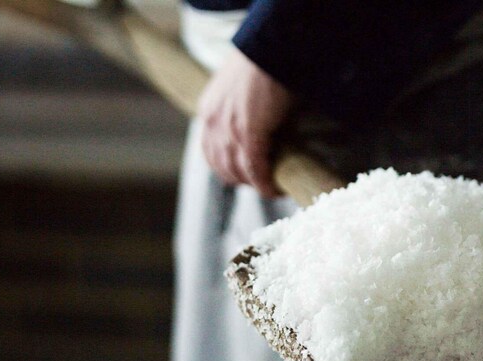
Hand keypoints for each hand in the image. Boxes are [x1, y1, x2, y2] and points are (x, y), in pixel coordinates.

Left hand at [198, 48, 292, 197]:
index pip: (211, 153)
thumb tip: (259, 135)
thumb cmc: (262, 65)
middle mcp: (211, 124)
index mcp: (208, 112)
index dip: (228, 169)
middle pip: (221, 167)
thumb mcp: (241, 94)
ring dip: (254, 184)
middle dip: (241, 180)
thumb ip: (242, 115)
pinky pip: (255, 168)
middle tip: (261, 184)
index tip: (244, 177)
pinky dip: (264, 183)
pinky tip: (274, 189)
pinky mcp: (247, 133)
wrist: (268, 49)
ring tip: (270, 188)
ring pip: (237, 172)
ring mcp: (227, 130)